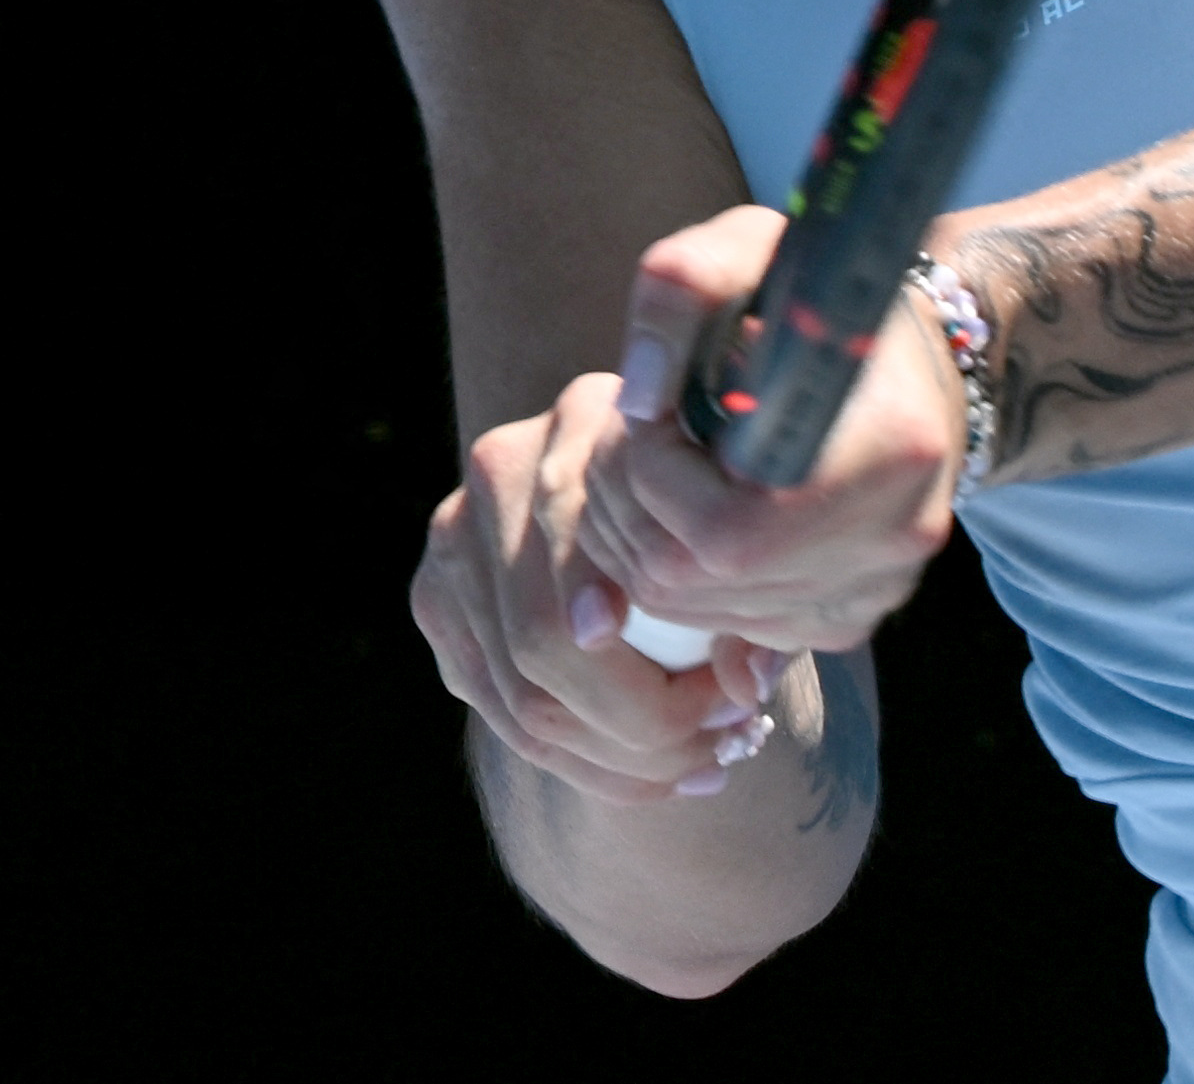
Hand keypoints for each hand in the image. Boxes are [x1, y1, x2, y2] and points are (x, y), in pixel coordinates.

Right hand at [413, 370, 791, 805]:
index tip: (732, 701)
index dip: (646, 637)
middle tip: (732, 743)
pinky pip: (500, 714)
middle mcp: (502, 467)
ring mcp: (454, 537)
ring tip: (707, 767)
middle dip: (648, 723)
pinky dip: (582, 765)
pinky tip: (655, 776)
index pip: (593, 548)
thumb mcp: (747, 540)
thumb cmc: (719, 513)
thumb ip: (757, 608)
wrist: (645, 487)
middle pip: (544, 638)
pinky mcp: (436, 602)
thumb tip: (746, 689)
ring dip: (620, 760)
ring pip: (521, 696)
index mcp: (585, 417)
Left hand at [573, 203, 969, 659]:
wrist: (915, 364)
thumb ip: (684, 285)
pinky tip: (686, 507)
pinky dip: (679, 574)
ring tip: (650, 466)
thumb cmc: (822, 296)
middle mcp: (893, 541)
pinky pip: (723, 626)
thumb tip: (636, 396)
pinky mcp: (848, 619)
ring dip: (639, 539)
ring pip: (694, 611)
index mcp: (890, 448)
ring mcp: (873, 593)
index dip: (650, 471)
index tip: (647, 406)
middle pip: (693, 579)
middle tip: (629, 438)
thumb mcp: (753, 244)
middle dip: (627, 504)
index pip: (722, 528)